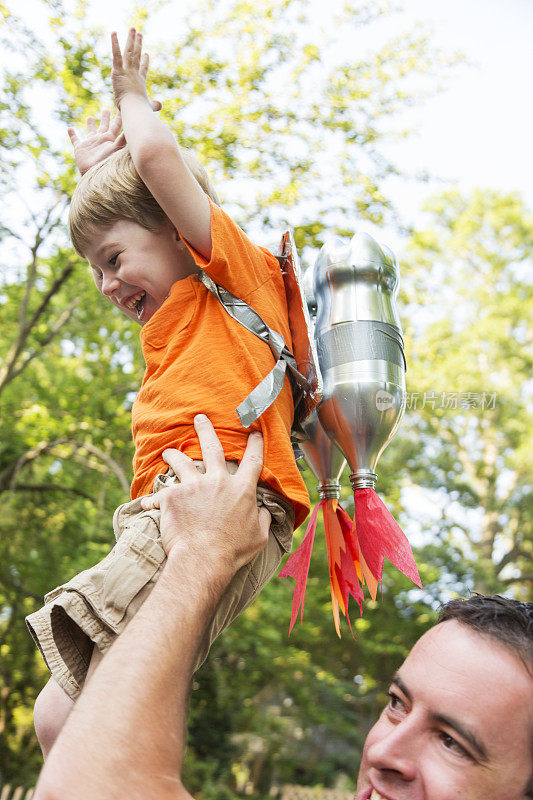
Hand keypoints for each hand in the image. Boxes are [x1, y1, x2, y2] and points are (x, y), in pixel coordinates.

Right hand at [67, 109, 125, 174]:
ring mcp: (90, 144)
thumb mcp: (117, 150)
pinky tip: (70, 129)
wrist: (96, 177)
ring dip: (90, 124)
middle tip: (106, 110)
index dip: (118, 117)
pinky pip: (75, 140)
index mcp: (110, 139)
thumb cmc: (108, 164)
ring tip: (90, 117)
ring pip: (90, 131)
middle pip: (104, 125)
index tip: (121, 108)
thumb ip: (123, 139)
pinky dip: (72, 134)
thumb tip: (131, 129)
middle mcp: (101, 140)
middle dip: (105, 117)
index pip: (116, 125)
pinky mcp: (80, 149)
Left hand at [111, 28, 151, 109]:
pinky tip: (113, 32)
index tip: (146, 54)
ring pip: (129, 52)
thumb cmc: (141, 110)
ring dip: (131, 39)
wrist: (135, 108)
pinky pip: (116, 55)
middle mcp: (134, 73)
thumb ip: (154, 105)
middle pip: (136, 56)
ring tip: (132, 29)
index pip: (143, 69)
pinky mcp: (118, 70)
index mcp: (140, 82)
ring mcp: (127, 71)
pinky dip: (115, 43)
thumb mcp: (148, 106)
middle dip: (137, 44)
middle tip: (139, 34)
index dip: (144, 62)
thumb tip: (161, 105)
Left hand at [140, 416, 269, 575]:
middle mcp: (218, 481)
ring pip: (181, 461)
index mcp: (242, 489)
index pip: (253, 460)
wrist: (204, 559)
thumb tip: (264, 511)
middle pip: (212, 447)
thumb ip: (263, 519)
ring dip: (173, 454)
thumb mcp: (259, 536)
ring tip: (167, 451)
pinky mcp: (173, 496)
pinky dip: (152, 500)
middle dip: (205, 429)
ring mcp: (193, 486)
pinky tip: (146, 504)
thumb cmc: (233, 551)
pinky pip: (159, 495)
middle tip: (199, 418)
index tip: (254, 432)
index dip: (255, 444)